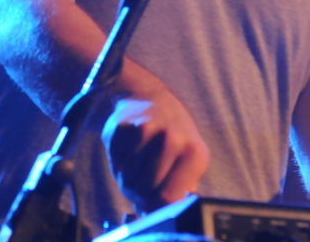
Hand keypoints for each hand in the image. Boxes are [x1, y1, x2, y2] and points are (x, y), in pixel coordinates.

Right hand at [101, 87, 209, 212]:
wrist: (146, 95)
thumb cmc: (172, 134)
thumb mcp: (189, 157)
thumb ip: (182, 188)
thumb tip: (170, 213)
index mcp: (195, 152)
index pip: (168, 198)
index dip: (156, 208)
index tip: (152, 205)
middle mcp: (172, 139)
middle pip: (144, 191)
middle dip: (139, 195)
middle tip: (142, 184)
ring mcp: (146, 130)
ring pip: (127, 179)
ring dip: (127, 180)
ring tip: (136, 166)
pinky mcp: (123, 126)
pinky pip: (114, 162)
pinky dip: (118, 164)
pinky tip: (127, 152)